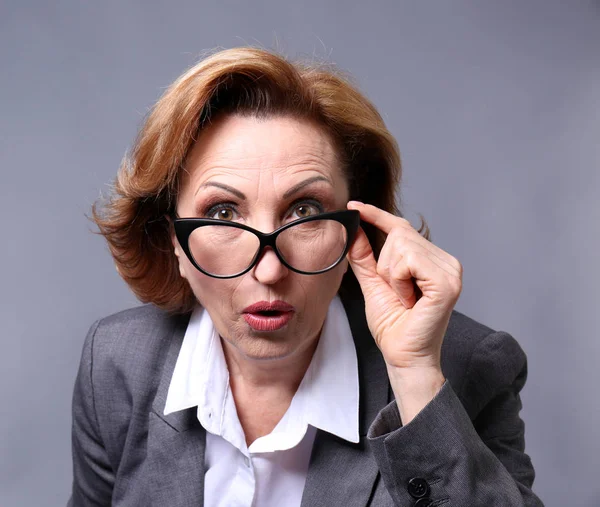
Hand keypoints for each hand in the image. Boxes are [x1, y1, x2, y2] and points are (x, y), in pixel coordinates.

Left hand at [346, 201, 462, 421]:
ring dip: (391, 275)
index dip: (377, 215)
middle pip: (399, 233)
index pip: (401, 228)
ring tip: (404, 298)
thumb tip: (355, 229)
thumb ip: (365, 257)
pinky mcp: (447, 281)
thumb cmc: (392, 326)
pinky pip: (408, 261)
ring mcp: (450, 270)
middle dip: (385, 264)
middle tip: (396, 293)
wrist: (403, 356)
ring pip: (402, 244)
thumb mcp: (373, 284)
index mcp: (431, 261)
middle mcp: (445, 261)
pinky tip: (409, 300)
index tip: (353, 206)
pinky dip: (399, 281)